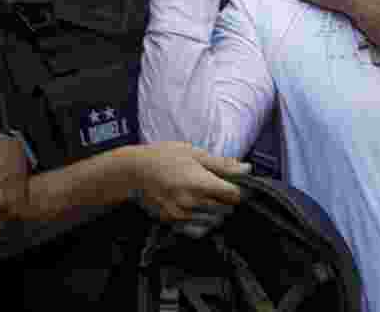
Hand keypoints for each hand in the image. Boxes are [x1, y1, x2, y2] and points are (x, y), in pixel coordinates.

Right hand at [130, 142, 249, 238]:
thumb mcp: (194, 153)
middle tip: (219, 186)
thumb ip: (222, 164)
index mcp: (201, 184)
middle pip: (226, 209)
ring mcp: (182, 215)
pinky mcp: (173, 222)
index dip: (240, 189)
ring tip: (204, 194)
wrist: (133, 172)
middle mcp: (193, 203)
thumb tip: (247, 169)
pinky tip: (195, 205)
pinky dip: (202, 219)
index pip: (235, 196)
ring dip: (216, 209)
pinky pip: (197, 227)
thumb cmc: (164, 157)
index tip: (237, 183)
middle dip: (227, 199)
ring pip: (214, 220)